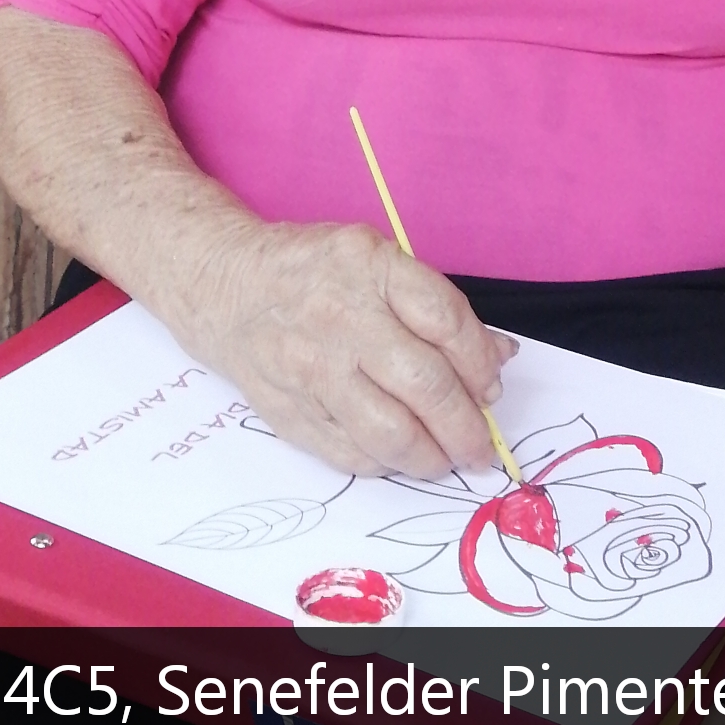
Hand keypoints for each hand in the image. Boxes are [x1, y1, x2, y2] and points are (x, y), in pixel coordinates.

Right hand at [196, 217, 516, 477]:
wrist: (225, 286)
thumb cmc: (313, 271)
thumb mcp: (378, 260)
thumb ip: (436, 306)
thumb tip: (498, 356)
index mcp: (370, 267)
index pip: (446, 323)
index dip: (481, 364)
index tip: (492, 387)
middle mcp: (341, 317)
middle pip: (425, 385)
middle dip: (466, 427)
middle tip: (481, 446)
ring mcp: (311, 368)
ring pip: (390, 432)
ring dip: (431, 457)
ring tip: (445, 458)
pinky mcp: (289, 411)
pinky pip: (352, 454)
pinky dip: (386, 463)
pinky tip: (398, 455)